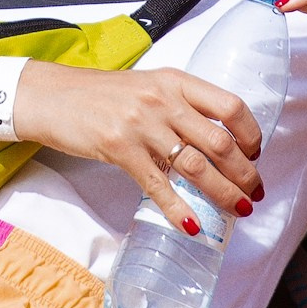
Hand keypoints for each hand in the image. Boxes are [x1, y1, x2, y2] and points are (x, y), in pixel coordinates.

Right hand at [15, 58, 264, 228]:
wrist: (51, 96)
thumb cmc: (100, 95)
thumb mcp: (147, 87)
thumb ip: (179, 105)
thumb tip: (213, 140)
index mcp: (175, 81)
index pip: (231, 107)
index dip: (251, 135)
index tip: (255, 154)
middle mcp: (163, 100)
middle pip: (220, 142)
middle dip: (245, 173)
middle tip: (254, 192)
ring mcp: (142, 125)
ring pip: (196, 167)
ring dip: (223, 193)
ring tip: (237, 210)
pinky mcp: (120, 149)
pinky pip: (159, 185)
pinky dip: (179, 209)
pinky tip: (191, 225)